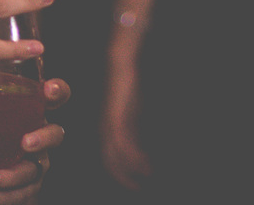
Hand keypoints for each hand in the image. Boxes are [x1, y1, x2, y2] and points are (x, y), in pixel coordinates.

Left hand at [0, 78, 67, 203]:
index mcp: (26, 108)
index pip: (52, 95)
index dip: (58, 90)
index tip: (49, 89)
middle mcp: (36, 133)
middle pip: (55, 134)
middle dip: (44, 138)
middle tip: (25, 142)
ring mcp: (33, 162)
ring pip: (34, 170)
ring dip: (11, 176)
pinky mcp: (24, 186)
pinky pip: (22, 194)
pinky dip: (3, 196)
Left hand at [101, 60, 149, 189]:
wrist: (121, 65)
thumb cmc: (127, 88)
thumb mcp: (130, 113)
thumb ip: (133, 130)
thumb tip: (143, 147)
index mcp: (106, 128)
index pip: (108, 158)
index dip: (120, 174)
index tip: (136, 184)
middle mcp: (104, 128)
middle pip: (109, 161)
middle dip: (124, 177)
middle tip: (140, 187)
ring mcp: (109, 123)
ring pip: (116, 156)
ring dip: (131, 170)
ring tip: (148, 177)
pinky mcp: (117, 117)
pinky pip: (123, 143)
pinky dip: (134, 158)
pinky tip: (146, 164)